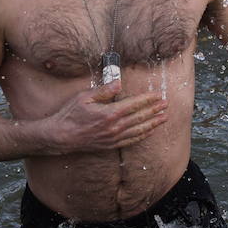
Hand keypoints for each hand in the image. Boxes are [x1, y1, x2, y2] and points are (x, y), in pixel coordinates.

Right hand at [40, 78, 167, 154]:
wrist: (61, 136)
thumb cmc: (70, 114)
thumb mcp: (84, 97)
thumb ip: (103, 91)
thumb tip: (118, 82)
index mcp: (109, 113)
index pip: (134, 104)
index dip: (148, 99)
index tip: (158, 95)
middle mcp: (114, 126)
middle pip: (139, 117)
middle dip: (154, 110)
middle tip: (166, 104)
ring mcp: (113, 137)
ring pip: (138, 130)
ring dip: (153, 123)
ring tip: (164, 118)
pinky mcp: (111, 145)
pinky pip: (131, 140)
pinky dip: (142, 135)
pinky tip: (149, 132)